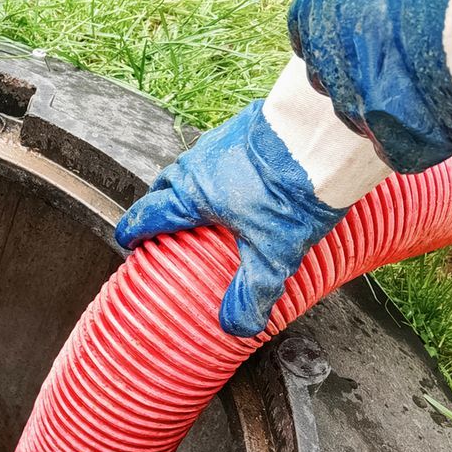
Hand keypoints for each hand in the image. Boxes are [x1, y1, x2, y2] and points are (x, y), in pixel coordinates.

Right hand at [115, 59, 389, 337]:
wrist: (322, 137)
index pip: (149, 214)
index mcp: (191, 196)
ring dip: (189, 181)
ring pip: (191, 163)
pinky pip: (220, 148)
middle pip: (164, 184)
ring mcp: (220, 140)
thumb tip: (236, 326)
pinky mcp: (246, 125)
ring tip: (204, 198)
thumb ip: (252, 292)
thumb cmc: (291, 192)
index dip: (134, 229)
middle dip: (158, 203)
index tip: (128, 239)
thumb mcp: (272, 254)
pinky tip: (241, 174)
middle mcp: (197, 165)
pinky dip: (219, 164)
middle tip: (163, 221)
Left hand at [292, 0, 451, 173]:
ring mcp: (361, 108)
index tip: (377, 14)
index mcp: (318, 7)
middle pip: (335, 72)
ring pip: (369, 113)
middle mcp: (328, 63)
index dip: (344, 18)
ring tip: (443, 77)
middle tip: (415, 46)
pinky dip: (428, 133)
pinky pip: (405, 147)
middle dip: (366, 63)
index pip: (309, 20)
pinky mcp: (400, 145)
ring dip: (397, 100)